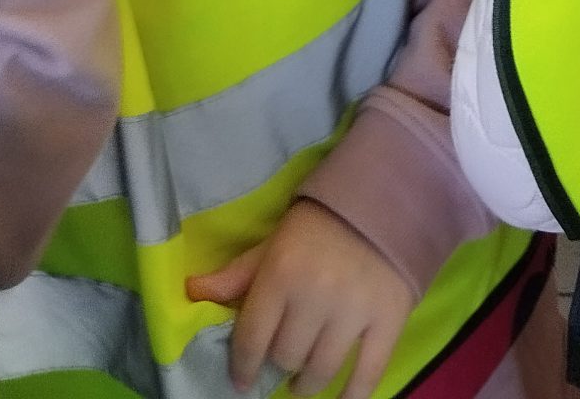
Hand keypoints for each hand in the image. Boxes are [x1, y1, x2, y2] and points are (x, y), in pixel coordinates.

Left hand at [187, 202, 414, 398]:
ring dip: (307, 382)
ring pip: (320, 371)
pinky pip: (368, 373)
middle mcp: (315, 296)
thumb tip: (192, 292)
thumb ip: (237, 274)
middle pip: (285, 357)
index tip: (242, 379)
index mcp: (281, 274)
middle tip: (283, 358)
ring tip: (304, 378)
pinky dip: (352, 396)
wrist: (383, 200)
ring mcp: (354, 310)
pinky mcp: (388, 319)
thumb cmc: (319, 225)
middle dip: (280, 363)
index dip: (242, 366)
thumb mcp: (274, 243)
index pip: (251, 339)